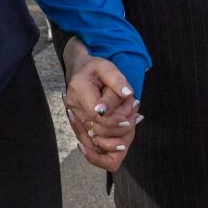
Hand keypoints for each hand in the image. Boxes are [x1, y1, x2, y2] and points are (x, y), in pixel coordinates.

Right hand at [63, 45, 138, 171]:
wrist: (79, 71)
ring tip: (129, 124)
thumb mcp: (107, 67)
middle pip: (97, 128)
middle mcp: (73, 106)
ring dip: (115, 136)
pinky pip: (92, 140)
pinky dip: (108, 141)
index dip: (114, 120)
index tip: (129, 118)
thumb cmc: (95, 69)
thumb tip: (127, 94)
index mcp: (79, 90)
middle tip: (134, 118)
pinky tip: (121, 139)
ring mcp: (74, 116)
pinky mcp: (78, 123)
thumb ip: (117, 80)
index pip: (97, 115)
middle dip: (118, 127)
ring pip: (94, 138)